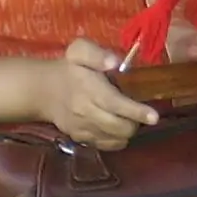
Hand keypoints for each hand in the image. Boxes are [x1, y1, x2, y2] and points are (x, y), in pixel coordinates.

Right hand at [37, 39, 159, 150]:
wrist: (42, 91)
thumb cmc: (68, 68)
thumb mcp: (79, 50)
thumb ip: (97, 53)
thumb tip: (115, 62)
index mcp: (88, 88)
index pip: (115, 103)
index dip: (136, 111)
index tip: (154, 116)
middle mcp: (85, 112)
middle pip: (119, 126)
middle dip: (136, 122)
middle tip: (141, 112)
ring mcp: (82, 128)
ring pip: (115, 139)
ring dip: (128, 131)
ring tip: (128, 118)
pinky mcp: (81, 139)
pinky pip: (106, 145)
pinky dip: (117, 140)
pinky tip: (117, 127)